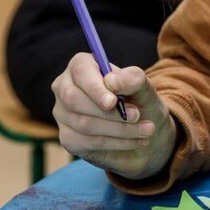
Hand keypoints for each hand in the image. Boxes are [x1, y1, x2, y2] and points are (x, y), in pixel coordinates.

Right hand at [51, 53, 176, 179]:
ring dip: (119, 130)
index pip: (81, 72)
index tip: (113, 102)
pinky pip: (85, 142)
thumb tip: (111, 81)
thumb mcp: (143, 87)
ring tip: (146, 131)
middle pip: (74, 99)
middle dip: (109, 113)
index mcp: (82, 66)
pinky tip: (134, 141)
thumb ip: (131, 79)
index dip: (95, 88)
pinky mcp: (68, 138)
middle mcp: (66, 87)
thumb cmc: (140, 102)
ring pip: (83, 123)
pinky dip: (115, 143)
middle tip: (136, 117)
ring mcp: (63, 114)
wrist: (144, 131)